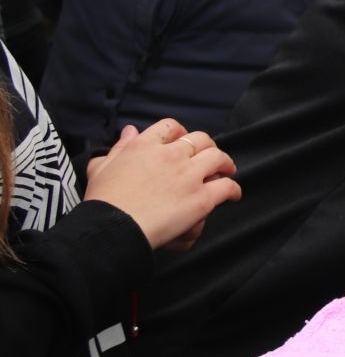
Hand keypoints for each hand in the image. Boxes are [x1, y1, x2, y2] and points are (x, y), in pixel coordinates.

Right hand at [84, 120, 241, 250]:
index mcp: (144, 146)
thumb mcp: (101, 168)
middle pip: (199, 139)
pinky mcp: (201, 199)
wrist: (111, 229)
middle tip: (209, 155)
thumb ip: (118, 148)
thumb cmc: (102, 203)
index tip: (183, 140)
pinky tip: (233, 194)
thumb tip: (130, 130)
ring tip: (227, 170)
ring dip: (225, 163)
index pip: (170, 127)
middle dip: (207, 145)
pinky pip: (226, 187)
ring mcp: (188, 176)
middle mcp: (170, 156)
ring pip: (217, 158)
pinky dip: (233, 189)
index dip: (180, 132)